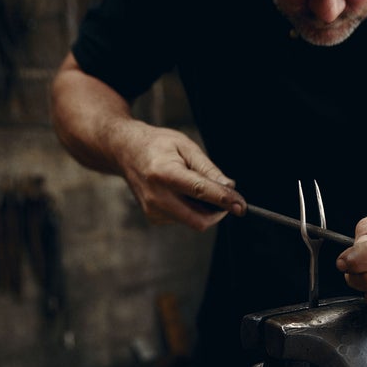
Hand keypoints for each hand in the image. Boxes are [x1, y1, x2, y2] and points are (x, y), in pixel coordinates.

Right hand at [117, 122, 245, 229]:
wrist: (126, 152)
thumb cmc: (158, 145)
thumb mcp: (186, 146)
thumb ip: (208, 168)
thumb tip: (229, 187)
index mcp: (164, 173)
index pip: (200, 191)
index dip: (223, 200)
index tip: (241, 206)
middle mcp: (156, 196)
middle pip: (199, 219)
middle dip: (218, 212)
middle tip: (227, 198)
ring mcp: (152, 210)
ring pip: (193, 221)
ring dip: (205, 209)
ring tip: (194, 185)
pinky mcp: (153, 218)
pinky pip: (184, 220)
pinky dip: (192, 209)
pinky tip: (181, 192)